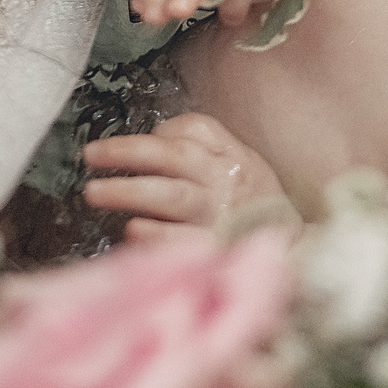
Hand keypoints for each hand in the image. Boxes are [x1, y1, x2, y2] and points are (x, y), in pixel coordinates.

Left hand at [81, 113, 295, 243]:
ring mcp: (220, 217)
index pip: (199, 131)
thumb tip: (158, 134)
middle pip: (175, 157)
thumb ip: (208, 148)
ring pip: (172, 195)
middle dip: (129, 153)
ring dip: (130, 191)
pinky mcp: (214, 251)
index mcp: (234, 158)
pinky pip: (178, 241)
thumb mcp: (245, 167)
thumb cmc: (257, 209)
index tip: (122, 144)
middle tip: (91, 156)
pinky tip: (130, 230)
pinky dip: (153, 234)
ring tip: (94, 192)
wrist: (297, 256)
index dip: (160, 132)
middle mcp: (226, 183)